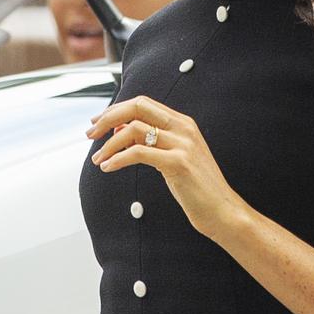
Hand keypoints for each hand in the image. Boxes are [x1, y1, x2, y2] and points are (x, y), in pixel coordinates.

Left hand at [86, 95, 245, 241]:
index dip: (117, 109)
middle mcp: (184, 128)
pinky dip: (118, 158)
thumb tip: (120, 128)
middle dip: (108, 117)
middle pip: (138, 106)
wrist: (223, 210)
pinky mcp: (178, 163)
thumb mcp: (173, 157)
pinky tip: (108, 168)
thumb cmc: (197, 187)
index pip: (143, 102)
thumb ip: (152, 140)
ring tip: (99, 160)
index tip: (98, 122)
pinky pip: (139, 153)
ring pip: (135, 129)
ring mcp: (183, 144)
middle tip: (90, 133)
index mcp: (183, 122)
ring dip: (109, 144)